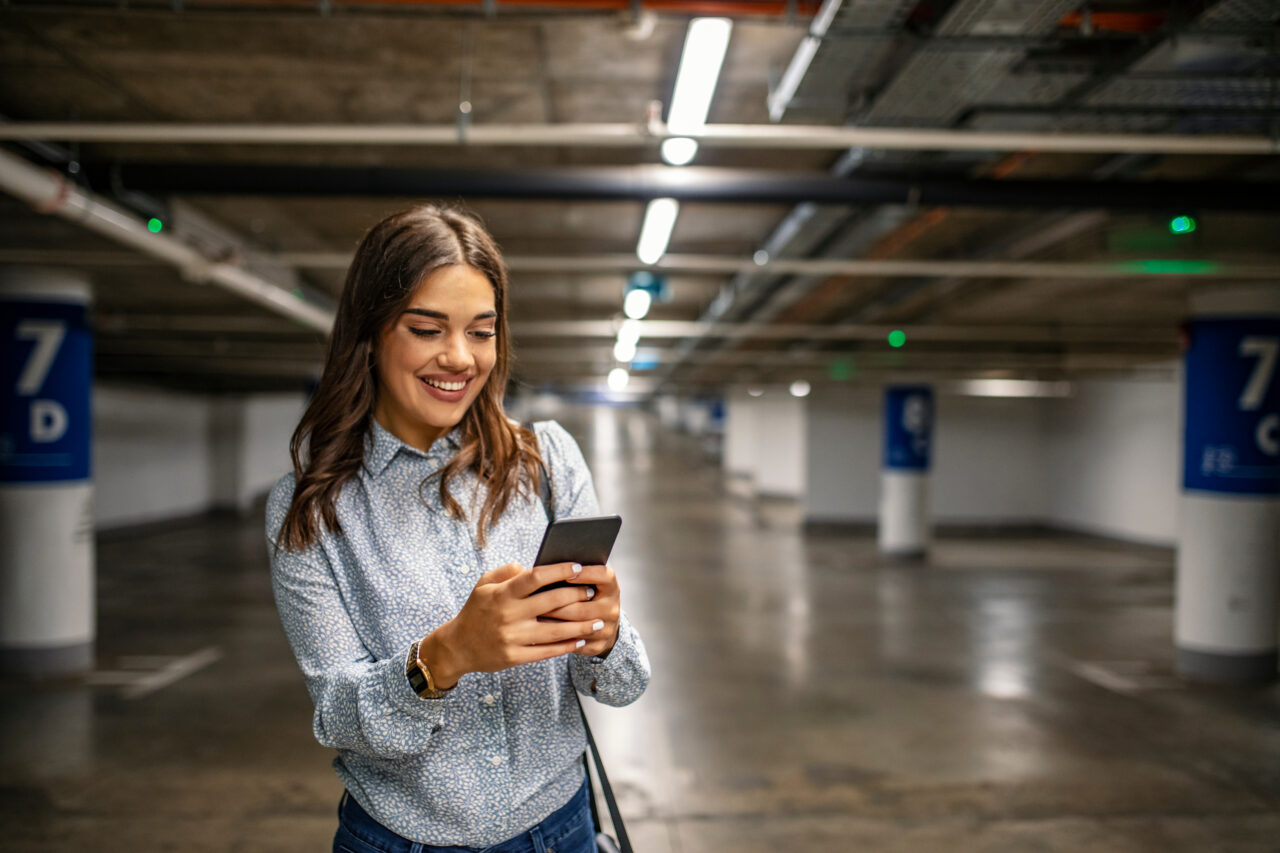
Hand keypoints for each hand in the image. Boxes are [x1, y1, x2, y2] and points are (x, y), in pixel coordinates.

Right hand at [421, 562, 599, 687]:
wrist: (457, 647)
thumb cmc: (476, 610)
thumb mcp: (483, 584)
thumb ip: (507, 571)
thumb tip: (534, 567)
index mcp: (502, 594)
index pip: (535, 577)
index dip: (559, 570)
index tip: (578, 566)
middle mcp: (508, 615)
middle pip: (551, 602)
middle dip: (576, 595)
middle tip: (592, 592)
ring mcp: (512, 638)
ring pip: (555, 630)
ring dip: (580, 626)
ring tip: (598, 621)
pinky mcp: (514, 657)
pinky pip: (547, 651)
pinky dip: (567, 646)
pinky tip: (582, 640)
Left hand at [542, 563, 620, 657]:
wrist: (600, 623)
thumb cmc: (584, 595)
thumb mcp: (585, 581)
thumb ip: (569, 573)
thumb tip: (541, 568)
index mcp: (611, 587)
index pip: (603, 576)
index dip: (586, 574)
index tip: (567, 574)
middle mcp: (612, 608)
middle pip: (583, 607)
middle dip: (558, 604)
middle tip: (537, 600)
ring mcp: (607, 629)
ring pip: (577, 626)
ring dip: (555, 620)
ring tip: (535, 614)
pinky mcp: (598, 645)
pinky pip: (575, 642)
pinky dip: (557, 636)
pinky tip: (542, 630)